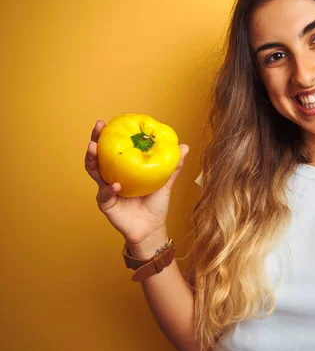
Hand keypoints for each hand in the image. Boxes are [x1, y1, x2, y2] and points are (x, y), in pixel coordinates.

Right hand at [84, 119, 189, 244]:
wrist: (152, 228)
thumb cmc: (155, 204)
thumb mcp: (165, 182)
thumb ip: (172, 166)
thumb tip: (185, 147)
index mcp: (122, 168)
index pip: (112, 148)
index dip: (107, 135)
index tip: (107, 122)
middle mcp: (110, 176)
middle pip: (97, 155)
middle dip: (94, 140)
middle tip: (97, 129)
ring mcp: (106, 189)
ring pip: (93, 172)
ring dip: (92, 159)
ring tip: (94, 149)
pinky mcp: (106, 203)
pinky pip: (104, 194)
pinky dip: (108, 188)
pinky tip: (114, 184)